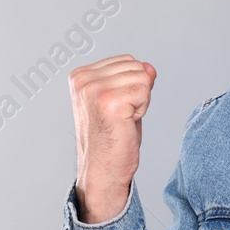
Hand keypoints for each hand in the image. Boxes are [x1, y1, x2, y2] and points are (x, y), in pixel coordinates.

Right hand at [69, 54, 156, 222]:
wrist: (103, 169)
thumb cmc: (111, 138)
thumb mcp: (123, 100)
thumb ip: (133, 79)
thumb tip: (149, 67)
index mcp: (80, 76)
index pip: (127, 60)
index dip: (131, 84)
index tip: (117, 107)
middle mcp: (83, 80)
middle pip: (136, 66)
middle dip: (138, 92)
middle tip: (121, 116)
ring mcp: (94, 89)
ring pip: (142, 77)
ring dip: (141, 101)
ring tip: (123, 119)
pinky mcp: (109, 101)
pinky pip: (145, 91)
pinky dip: (143, 109)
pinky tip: (126, 123)